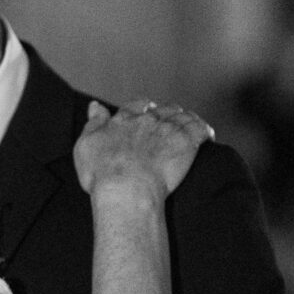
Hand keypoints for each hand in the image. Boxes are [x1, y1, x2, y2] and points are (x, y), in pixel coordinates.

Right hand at [72, 98, 212, 203]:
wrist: (126, 188)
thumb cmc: (102, 173)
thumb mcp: (86, 145)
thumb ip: (94, 123)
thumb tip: (95, 105)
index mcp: (124, 120)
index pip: (137, 105)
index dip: (143, 106)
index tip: (146, 109)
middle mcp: (147, 121)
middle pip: (163, 109)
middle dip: (167, 112)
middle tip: (170, 119)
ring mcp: (168, 130)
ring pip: (182, 116)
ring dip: (186, 118)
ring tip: (189, 124)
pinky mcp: (186, 143)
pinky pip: (201, 129)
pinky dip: (205, 130)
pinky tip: (207, 135)